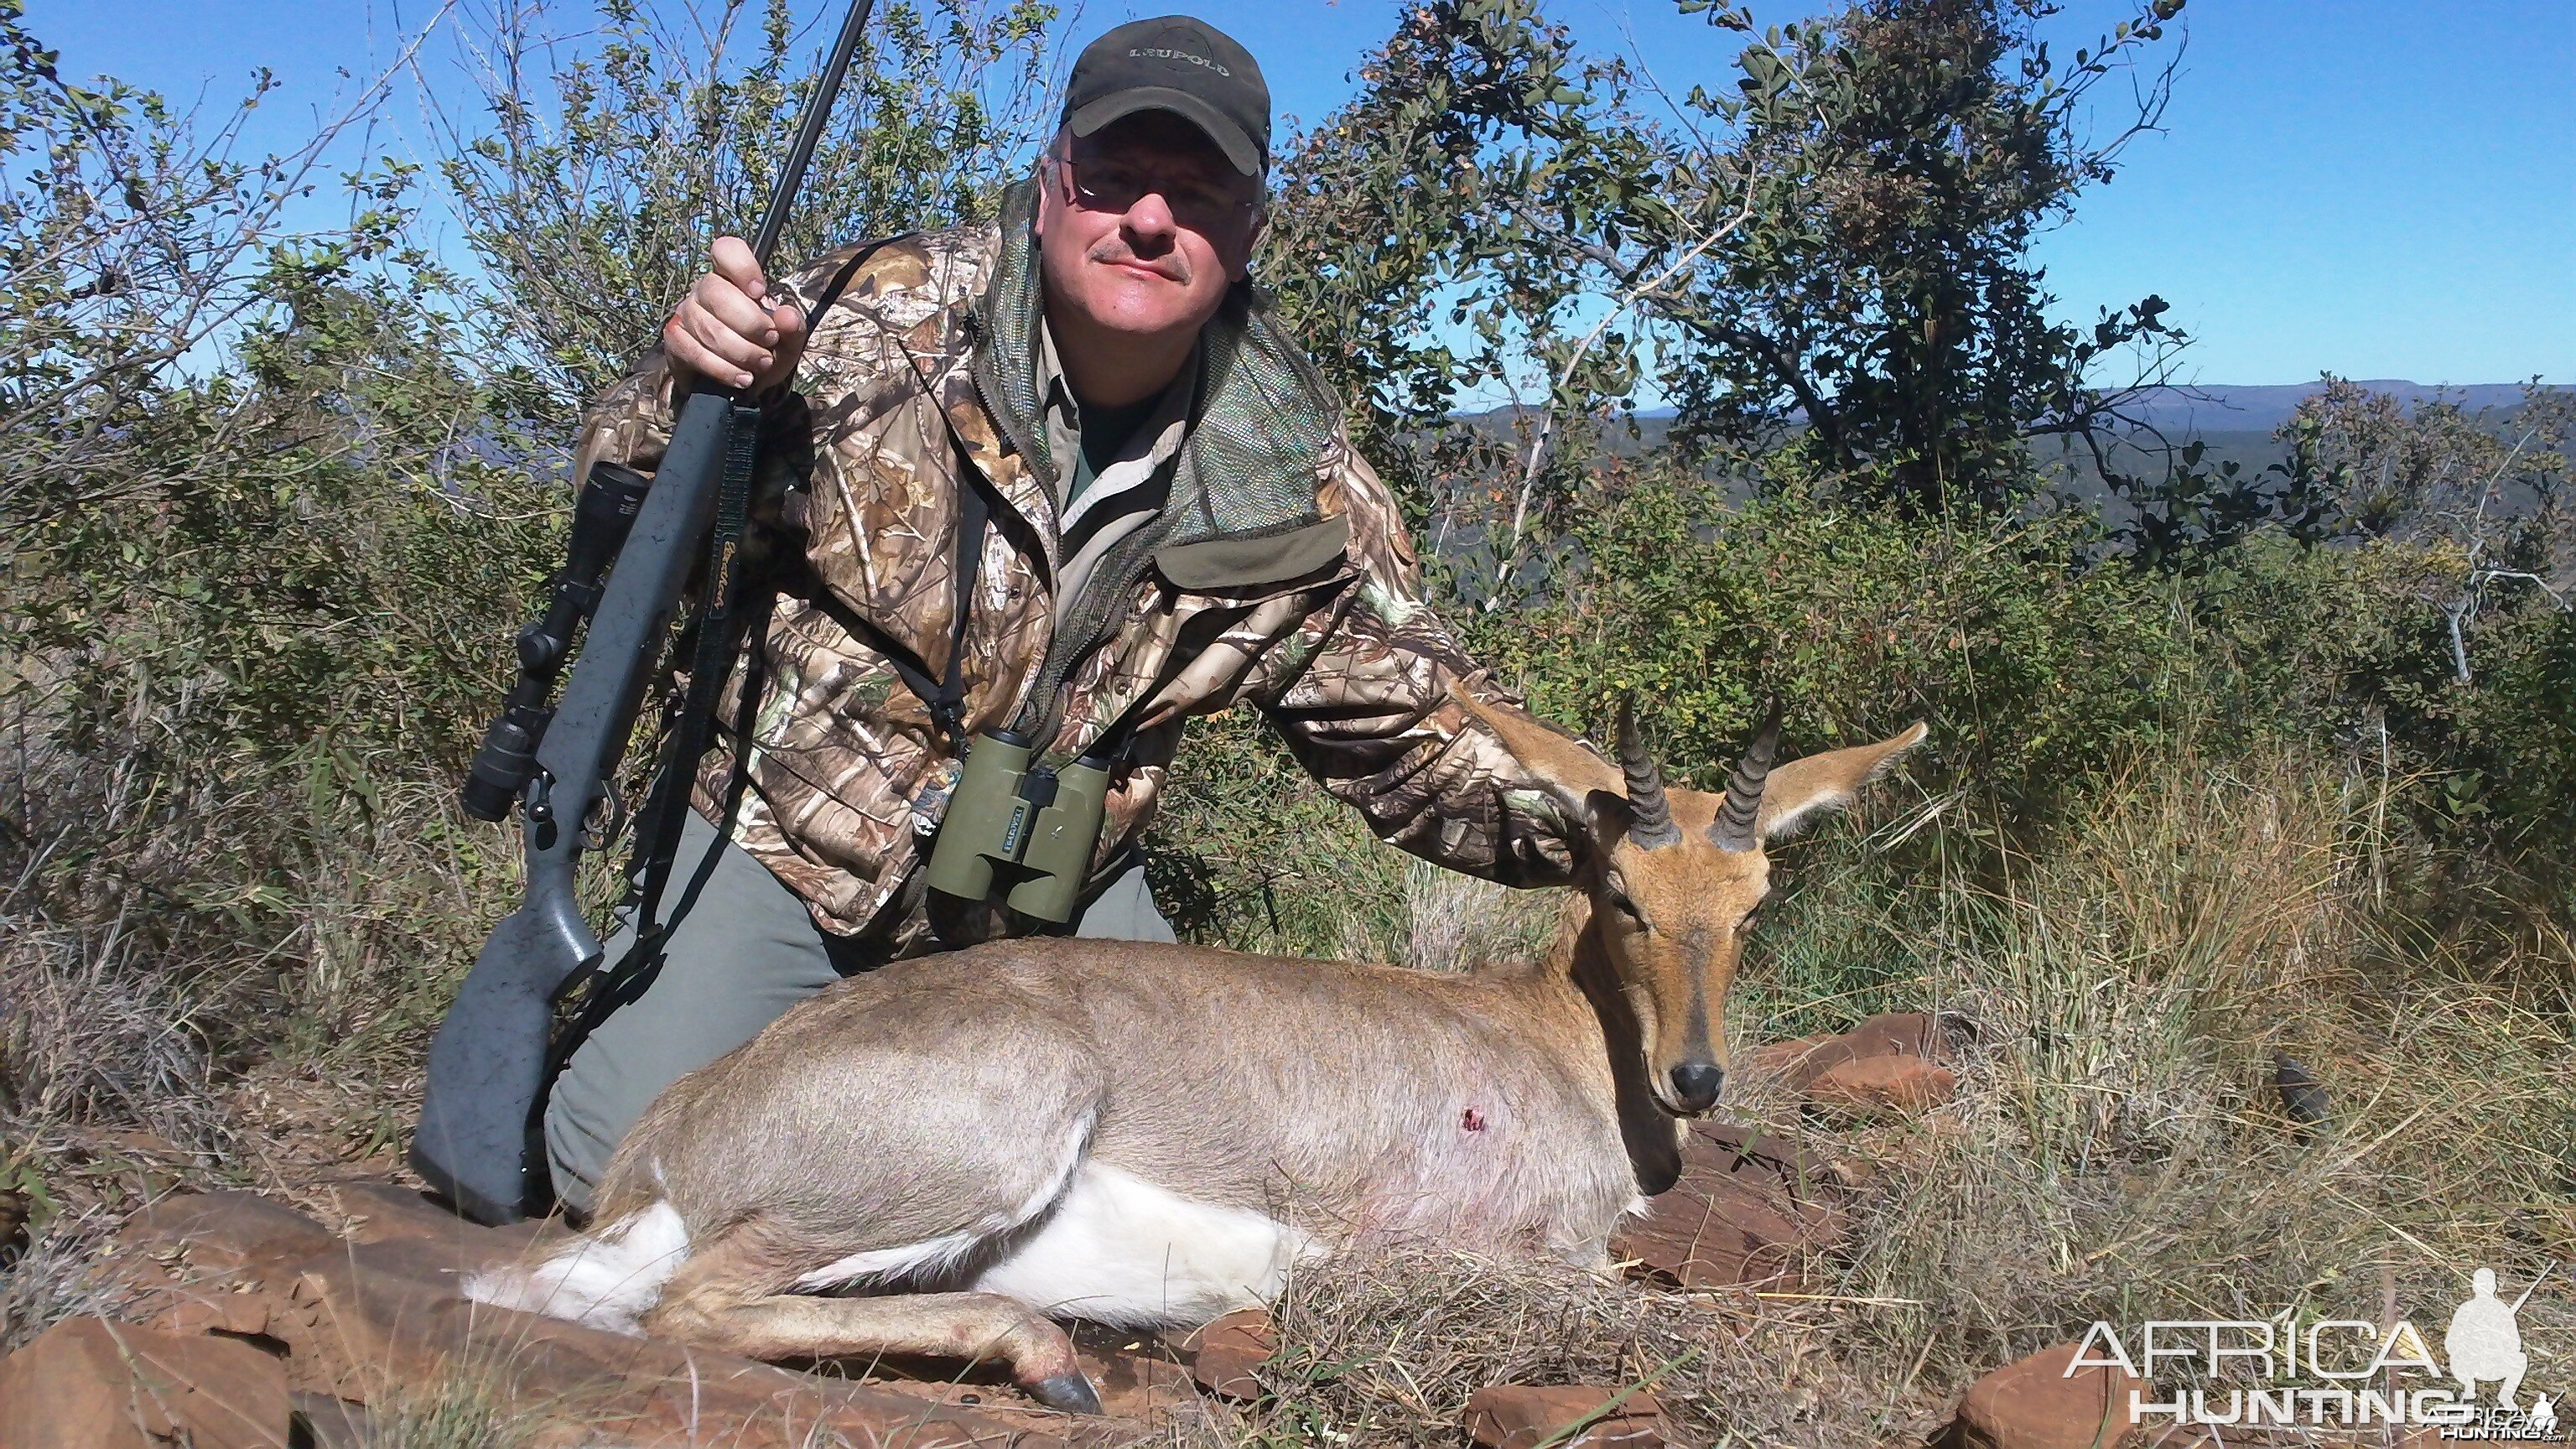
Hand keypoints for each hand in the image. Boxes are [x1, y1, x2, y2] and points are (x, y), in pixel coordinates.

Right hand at [662, 235, 807, 395]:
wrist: (739, 380)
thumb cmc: (762, 349)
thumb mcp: (787, 340)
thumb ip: (792, 327)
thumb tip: (787, 316)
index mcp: (732, 278)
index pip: (726, 250)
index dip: (742, 266)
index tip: (760, 292)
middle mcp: (704, 289)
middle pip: (717, 293)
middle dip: (750, 323)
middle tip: (770, 341)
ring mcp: (686, 313)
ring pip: (708, 328)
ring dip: (742, 352)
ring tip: (762, 364)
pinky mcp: (675, 340)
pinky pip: (695, 353)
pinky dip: (724, 370)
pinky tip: (742, 378)